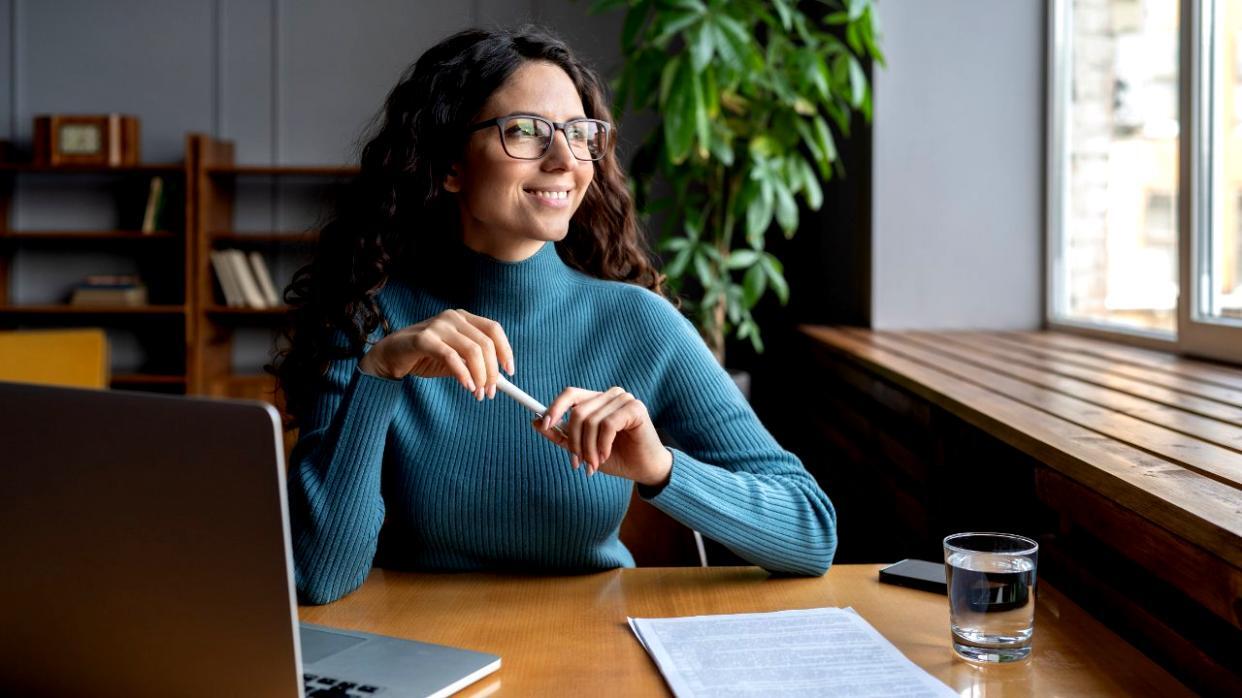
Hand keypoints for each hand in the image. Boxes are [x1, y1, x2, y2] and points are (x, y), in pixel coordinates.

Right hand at [357, 308, 514, 400]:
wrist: (389, 357)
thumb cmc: (424, 357)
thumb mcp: (454, 361)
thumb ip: (474, 365)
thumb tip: (498, 379)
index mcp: (463, 318)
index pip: (493, 329)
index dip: (505, 350)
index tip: (510, 372)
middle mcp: (452, 317)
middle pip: (485, 343)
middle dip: (492, 371)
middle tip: (491, 392)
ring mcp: (438, 326)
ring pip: (472, 350)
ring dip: (479, 376)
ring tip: (478, 394)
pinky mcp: (423, 338)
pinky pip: (451, 357)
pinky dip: (463, 374)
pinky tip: (467, 386)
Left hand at [532, 386, 672, 486]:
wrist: (644, 469)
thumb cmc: (616, 457)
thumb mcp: (582, 448)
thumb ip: (561, 435)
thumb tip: (535, 421)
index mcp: (597, 400)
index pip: (570, 394)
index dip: (554, 407)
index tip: (542, 424)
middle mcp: (610, 395)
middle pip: (578, 411)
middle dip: (574, 441)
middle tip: (577, 462)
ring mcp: (624, 399)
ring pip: (591, 420)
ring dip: (588, 448)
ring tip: (593, 464)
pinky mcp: (635, 408)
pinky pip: (607, 424)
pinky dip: (602, 445)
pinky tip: (606, 455)